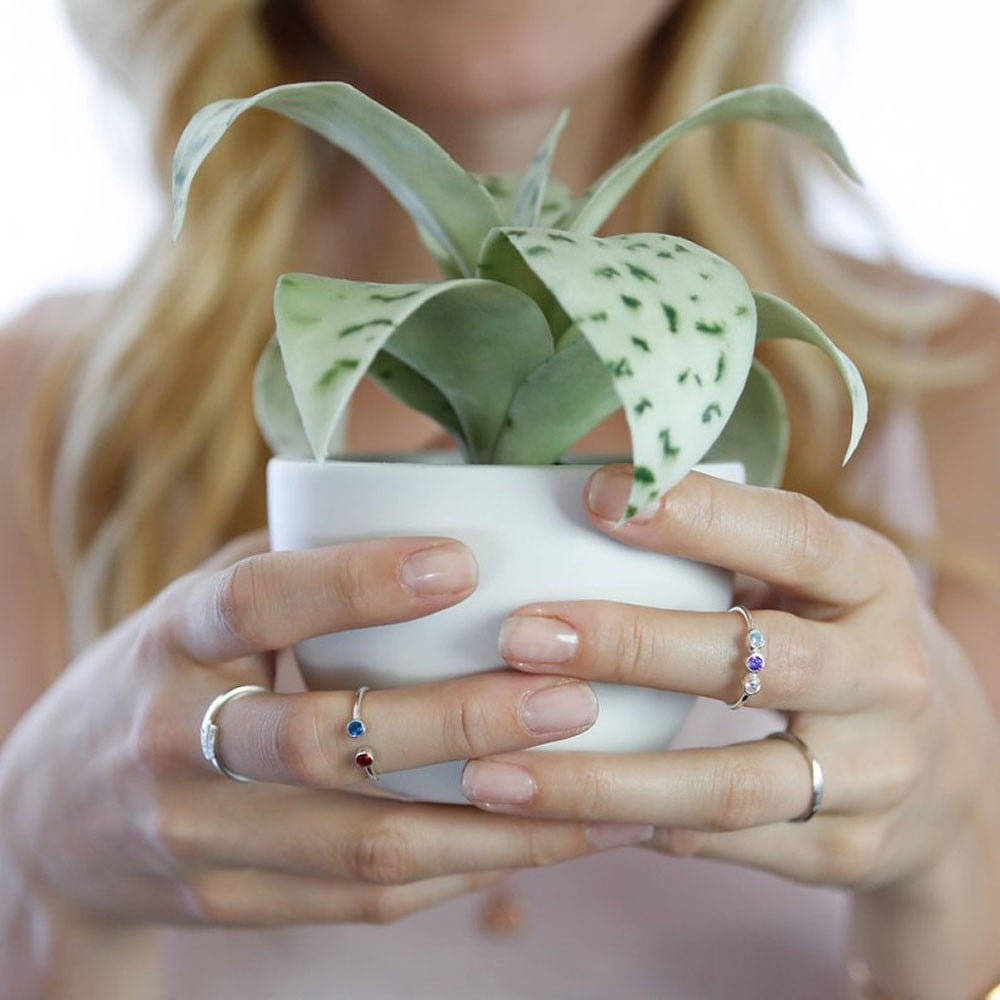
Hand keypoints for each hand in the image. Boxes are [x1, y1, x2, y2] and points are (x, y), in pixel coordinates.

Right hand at [0, 530, 629, 937]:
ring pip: (359, 843)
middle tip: (571, 698)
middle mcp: (175, 742)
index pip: (256, 602)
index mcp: (170, 641)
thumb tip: (433, 480)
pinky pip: (359, 898)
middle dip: (459, 723)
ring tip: (594, 800)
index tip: (462, 562)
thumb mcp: (197, 608)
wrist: (45, 822)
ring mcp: (197, 837)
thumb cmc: (162, 681)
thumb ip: (294, 560)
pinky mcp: (228, 905)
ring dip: (488, 824)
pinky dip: (454, 875)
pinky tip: (530, 847)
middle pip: (324, 742)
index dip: (354, 582)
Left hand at [463, 467, 999, 972]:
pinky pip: (729, 845)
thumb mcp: (812, 582)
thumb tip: (587, 504)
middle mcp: (883, 673)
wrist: (947, 770)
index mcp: (868, 579)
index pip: (788, 534)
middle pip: (753, 658)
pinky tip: (565, 817)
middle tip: (522, 636)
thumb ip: (728, 551)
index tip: (597, 496)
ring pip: (730, 782)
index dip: (697, 513)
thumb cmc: (840, 641)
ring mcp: (874, 770)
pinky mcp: (849, 849)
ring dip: (606, 777)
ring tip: (498, 772)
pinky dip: (643, 828)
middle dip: (630, 644)